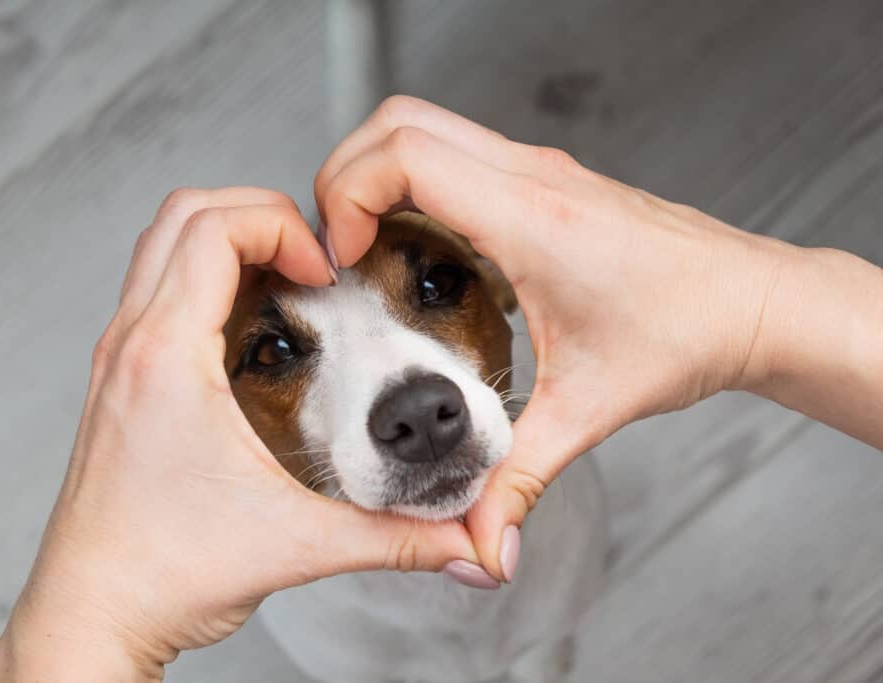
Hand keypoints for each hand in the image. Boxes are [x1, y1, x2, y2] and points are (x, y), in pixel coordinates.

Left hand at [0, 188, 479, 681]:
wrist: (93, 616)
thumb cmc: (165, 576)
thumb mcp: (297, 546)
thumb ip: (396, 537)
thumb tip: (468, 542)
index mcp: (167, 359)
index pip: (214, 228)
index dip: (284, 227)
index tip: (326, 273)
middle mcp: (132, 345)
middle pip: (183, 213)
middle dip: (261, 215)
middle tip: (313, 262)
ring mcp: (118, 360)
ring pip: (162, 245)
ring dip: (230, 240)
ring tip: (290, 284)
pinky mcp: (120, 380)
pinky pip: (156, 288)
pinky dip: (206, 276)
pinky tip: (254, 328)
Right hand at [313, 96, 797, 581]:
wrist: (755, 302)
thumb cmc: (690, 331)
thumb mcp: (590, 408)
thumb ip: (521, 478)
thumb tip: (484, 544)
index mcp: (532, 219)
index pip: (406, 157)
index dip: (347, 198)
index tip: (339, 258)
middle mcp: (531, 179)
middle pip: (399, 122)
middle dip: (343, 175)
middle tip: (335, 246)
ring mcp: (539, 172)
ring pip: (423, 127)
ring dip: (376, 174)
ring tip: (363, 246)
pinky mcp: (544, 183)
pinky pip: (456, 155)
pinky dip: (413, 183)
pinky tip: (417, 251)